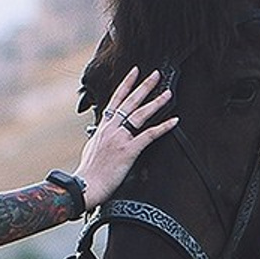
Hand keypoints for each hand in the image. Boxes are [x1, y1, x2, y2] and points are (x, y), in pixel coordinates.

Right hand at [74, 67, 176, 209]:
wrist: (85, 186)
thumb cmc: (88, 172)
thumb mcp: (91, 148)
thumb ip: (99, 137)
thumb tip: (101, 133)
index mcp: (103, 127)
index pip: (115, 100)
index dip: (126, 84)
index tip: (134, 72)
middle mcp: (111, 129)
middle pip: (130, 102)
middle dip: (144, 86)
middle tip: (156, 74)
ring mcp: (120, 138)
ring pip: (140, 114)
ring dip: (155, 102)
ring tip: (168, 92)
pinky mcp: (128, 150)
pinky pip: (149, 135)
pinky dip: (163, 127)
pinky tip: (174, 120)